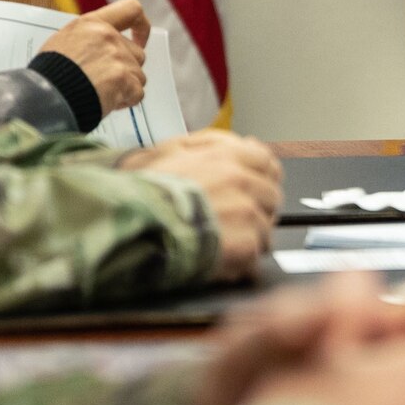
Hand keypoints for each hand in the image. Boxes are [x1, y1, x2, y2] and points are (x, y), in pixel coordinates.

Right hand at [38, 0, 148, 112]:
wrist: (43, 96)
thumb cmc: (48, 74)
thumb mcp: (63, 42)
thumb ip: (87, 40)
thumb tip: (97, 50)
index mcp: (93, 24)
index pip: (131, 10)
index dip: (141, 27)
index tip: (139, 39)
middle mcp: (108, 37)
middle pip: (137, 53)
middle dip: (127, 70)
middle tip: (107, 83)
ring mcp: (118, 58)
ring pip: (138, 75)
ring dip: (126, 87)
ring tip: (102, 94)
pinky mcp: (123, 80)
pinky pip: (137, 93)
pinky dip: (126, 101)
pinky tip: (106, 103)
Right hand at [123, 129, 282, 280]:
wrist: (132, 225)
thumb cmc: (144, 191)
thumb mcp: (171, 150)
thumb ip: (212, 143)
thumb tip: (245, 142)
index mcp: (227, 156)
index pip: (267, 162)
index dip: (262, 176)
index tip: (255, 188)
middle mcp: (243, 182)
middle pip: (272, 196)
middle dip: (257, 209)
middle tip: (232, 221)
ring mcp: (247, 214)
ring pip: (265, 228)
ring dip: (248, 237)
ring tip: (217, 243)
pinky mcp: (246, 246)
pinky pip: (255, 256)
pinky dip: (240, 262)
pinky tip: (217, 260)